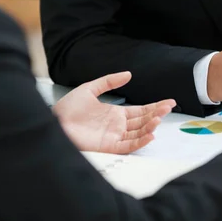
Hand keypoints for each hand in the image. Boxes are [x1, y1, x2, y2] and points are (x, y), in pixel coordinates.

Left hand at [53, 72, 175, 153]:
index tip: (169, 102)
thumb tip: (129, 74)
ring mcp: (114, 136)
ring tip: (159, 118)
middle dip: (157, 114)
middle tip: (169, 107)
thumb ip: (109, 81)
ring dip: (150, 126)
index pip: (141, 110)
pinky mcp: (108, 146)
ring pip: (138, 133)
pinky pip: (128, 146)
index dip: (155, 106)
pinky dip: (140, 141)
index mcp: (116, 113)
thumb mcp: (89, 88)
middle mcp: (118, 126)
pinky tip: (150, 134)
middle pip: (143, 121)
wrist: (52, 122)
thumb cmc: (67, 108)